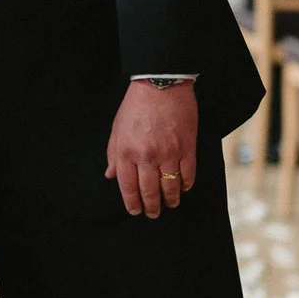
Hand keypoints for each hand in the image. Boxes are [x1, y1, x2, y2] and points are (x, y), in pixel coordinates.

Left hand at [106, 80, 198, 217]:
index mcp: (126, 151)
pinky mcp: (187, 148)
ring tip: (170, 205)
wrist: (161, 84)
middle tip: (153, 214)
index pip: (128, 186)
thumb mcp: (117, 128)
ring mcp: (168, 153)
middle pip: (149, 191)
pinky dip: (186, 184)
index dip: (132, 202)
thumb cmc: (136, 104)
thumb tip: (111, 175)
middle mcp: (147, 156)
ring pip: (170, 187)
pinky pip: (187, 174)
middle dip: (151, 207)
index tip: (135, 210)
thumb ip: (113, 154)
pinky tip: (183, 188)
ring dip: (170, 200)